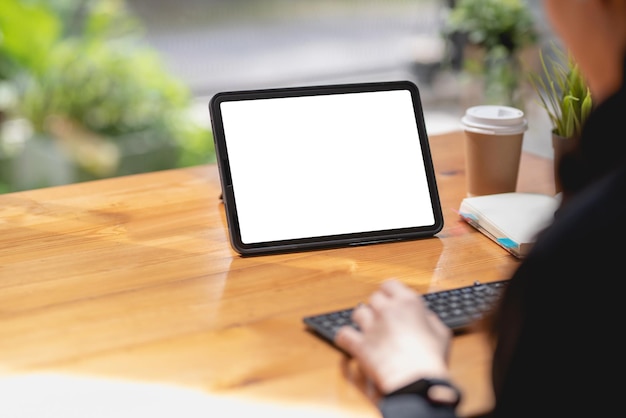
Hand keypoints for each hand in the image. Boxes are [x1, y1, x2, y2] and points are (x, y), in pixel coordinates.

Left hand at [335, 279, 451, 394]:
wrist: (416, 381)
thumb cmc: (431, 359)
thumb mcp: (441, 333)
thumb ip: (430, 319)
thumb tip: (424, 316)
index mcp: (408, 303)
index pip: (390, 284)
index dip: (389, 291)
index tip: (390, 297)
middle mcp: (387, 310)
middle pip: (374, 298)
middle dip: (378, 307)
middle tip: (383, 317)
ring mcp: (371, 326)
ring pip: (358, 312)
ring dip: (362, 319)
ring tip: (367, 327)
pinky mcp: (360, 344)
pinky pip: (344, 334)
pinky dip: (345, 337)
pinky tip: (349, 340)